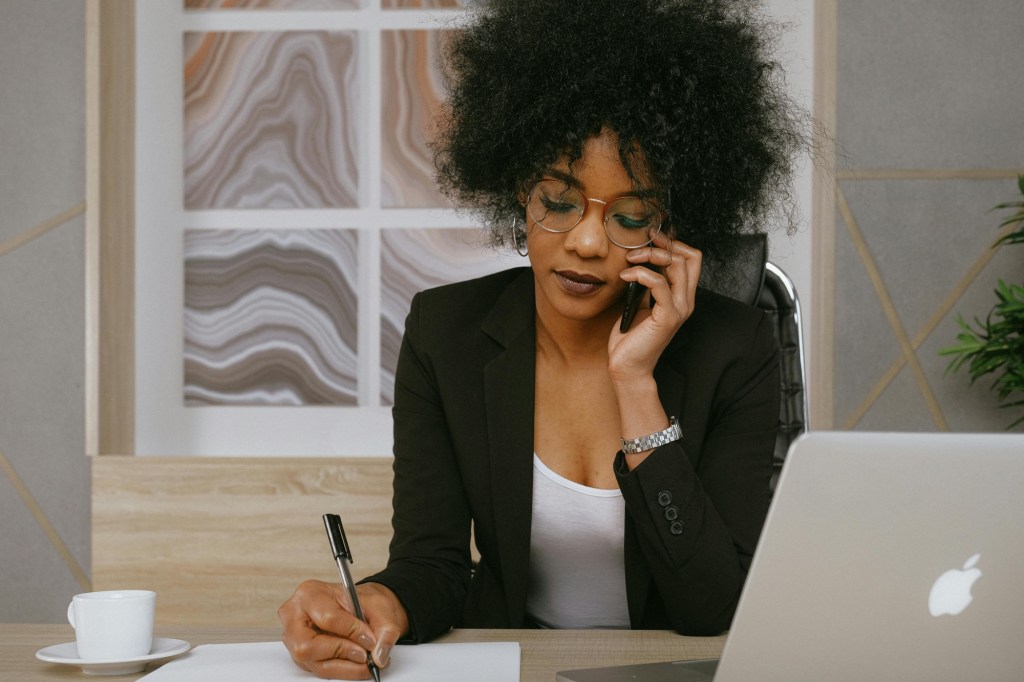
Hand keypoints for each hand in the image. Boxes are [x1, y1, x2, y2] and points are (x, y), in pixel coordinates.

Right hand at [279, 580, 408, 679]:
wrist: (360, 608)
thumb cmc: (363, 602)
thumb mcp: (380, 608)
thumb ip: (385, 630)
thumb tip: (379, 655)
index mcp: (310, 593)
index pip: (327, 618)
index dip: (351, 632)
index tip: (370, 640)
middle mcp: (294, 617)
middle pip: (308, 646)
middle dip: (342, 652)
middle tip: (365, 654)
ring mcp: (294, 639)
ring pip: (314, 662)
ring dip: (344, 666)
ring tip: (364, 660)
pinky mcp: (301, 655)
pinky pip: (320, 670)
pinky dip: (342, 670)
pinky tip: (356, 663)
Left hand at [608, 233, 701, 379]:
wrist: (627, 367)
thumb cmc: (631, 338)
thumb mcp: (639, 303)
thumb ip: (647, 285)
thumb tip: (640, 261)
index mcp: (681, 296)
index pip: (692, 259)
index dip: (674, 243)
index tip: (651, 238)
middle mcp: (685, 301)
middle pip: (690, 257)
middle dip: (663, 244)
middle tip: (639, 245)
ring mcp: (679, 309)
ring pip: (677, 266)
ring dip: (650, 256)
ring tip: (629, 259)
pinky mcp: (667, 317)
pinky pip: (660, 284)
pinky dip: (641, 274)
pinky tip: (625, 276)